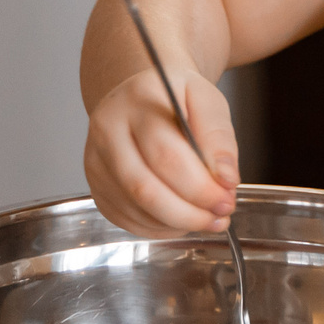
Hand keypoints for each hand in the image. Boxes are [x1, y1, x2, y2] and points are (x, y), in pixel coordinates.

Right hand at [83, 67, 237, 235]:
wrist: (145, 96)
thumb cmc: (177, 99)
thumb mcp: (207, 101)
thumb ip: (219, 139)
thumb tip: (225, 179)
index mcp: (138, 101)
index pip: (166, 155)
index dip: (200, 187)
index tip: (227, 199)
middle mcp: (108, 129)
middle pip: (144, 188)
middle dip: (188, 213)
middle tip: (219, 217)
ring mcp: (96, 159)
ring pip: (135, 208)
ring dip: (177, 223)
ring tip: (205, 218)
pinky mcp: (96, 184)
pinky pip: (126, 219)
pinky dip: (158, 227)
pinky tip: (180, 218)